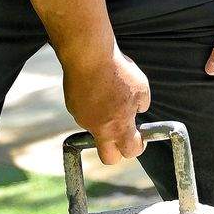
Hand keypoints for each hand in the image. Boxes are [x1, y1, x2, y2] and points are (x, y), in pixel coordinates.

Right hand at [62, 46, 151, 164]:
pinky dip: (92, 107)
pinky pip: (85, 114)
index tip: (139, 139)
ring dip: (104, 122)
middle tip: (123, 135)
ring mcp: (83, 119)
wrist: (89, 56)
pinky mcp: (73, 107)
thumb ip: (141, 104)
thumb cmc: (117, 70)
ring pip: (95, 130)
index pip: (130, 152)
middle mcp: (99, 128)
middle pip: (108, 158)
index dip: (137, 147)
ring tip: (109, 97)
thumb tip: (138, 111)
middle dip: (116, 152)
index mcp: (120, 126)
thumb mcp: (141, 87)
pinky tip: (96, 89)